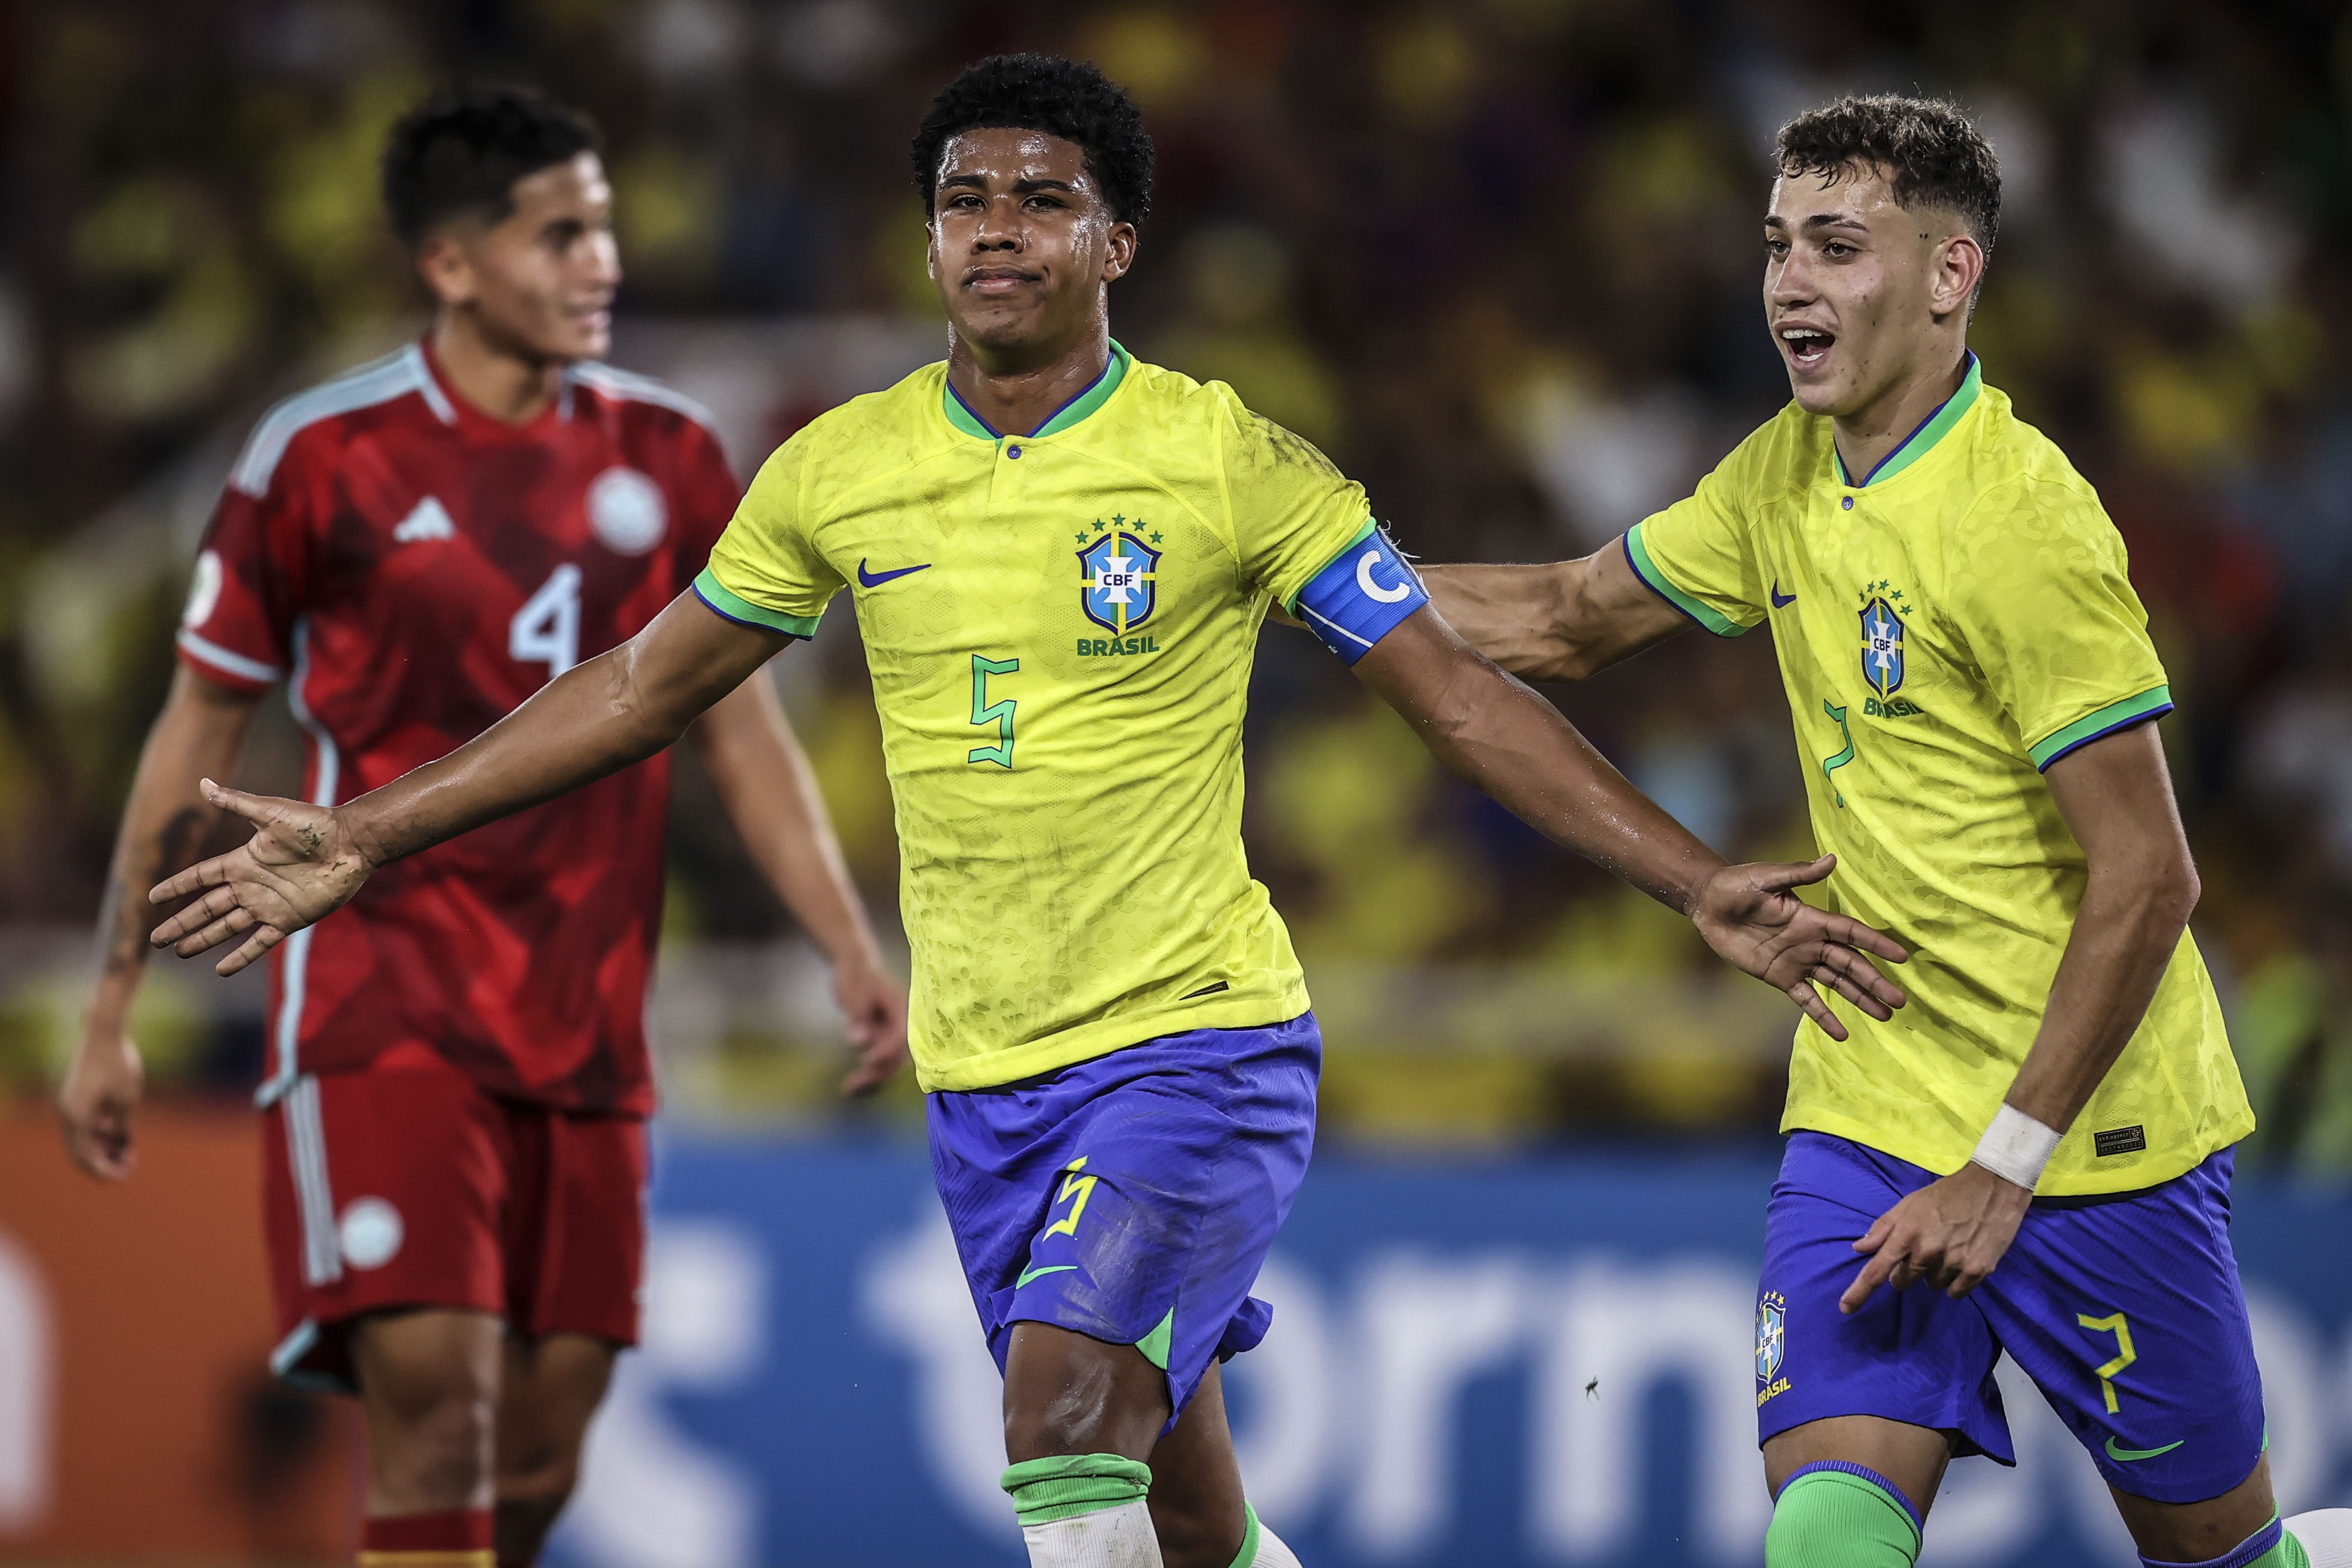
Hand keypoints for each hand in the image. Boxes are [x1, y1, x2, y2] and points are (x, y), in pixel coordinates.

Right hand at [58, 1025, 144, 1179]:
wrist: (104, 1031)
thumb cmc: (118, 1063)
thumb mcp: (127, 1099)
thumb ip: (122, 1127)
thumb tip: (121, 1146)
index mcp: (76, 1119)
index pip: (86, 1159)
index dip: (105, 1171)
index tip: (126, 1175)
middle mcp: (67, 1114)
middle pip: (81, 1152)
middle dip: (104, 1162)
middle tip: (129, 1165)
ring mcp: (69, 1105)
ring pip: (83, 1138)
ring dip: (103, 1148)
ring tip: (129, 1151)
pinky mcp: (76, 1097)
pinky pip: (86, 1124)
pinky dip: (101, 1133)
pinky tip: (122, 1135)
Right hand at [146, 779, 373, 974]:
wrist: (351, 844)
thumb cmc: (313, 825)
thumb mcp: (269, 812)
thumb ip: (236, 803)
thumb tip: (202, 783)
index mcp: (243, 861)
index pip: (201, 877)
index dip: (178, 886)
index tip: (153, 898)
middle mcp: (251, 885)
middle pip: (207, 908)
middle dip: (182, 922)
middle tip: (155, 939)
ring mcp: (269, 904)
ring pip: (227, 927)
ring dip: (203, 939)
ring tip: (180, 952)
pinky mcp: (289, 919)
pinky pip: (260, 942)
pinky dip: (241, 956)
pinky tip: (221, 969)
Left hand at [834, 958, 910, 1096]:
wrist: (855, 967)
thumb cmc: (855, 975)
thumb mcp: (854, 993)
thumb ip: (858, 1017)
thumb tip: (858, 1043)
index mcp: (900, 1010)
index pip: (900, 1037)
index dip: (886, 1052)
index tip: (865, 1061)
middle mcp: (899, 1025)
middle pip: (897, 1056)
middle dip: (878, 1073)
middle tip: (853, 1085)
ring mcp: (890, 1034)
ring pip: (888, 1064)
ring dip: (872, 1079)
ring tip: (848, 1090)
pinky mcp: (880, 1039)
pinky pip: (878, 1062)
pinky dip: (867, 1075)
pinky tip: (850, 1087)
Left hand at [1691, 855, 1906, 1040]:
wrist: (1708, 904)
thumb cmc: (1737, 885)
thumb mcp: (1766, 878)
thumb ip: (1798, 874)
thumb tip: (1831, 859)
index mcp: (1812, 919)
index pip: (1851, 933)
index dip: (1876, 944)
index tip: (1902, 957)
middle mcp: (1810, 943)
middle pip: (1850, 964)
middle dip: (1875, 981)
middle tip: (1900, 1000)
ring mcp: (1797, 962)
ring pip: (1836, 984)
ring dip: (1860, 999)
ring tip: (1885, 1015)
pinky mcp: (1780, 977)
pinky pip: (1806, 999)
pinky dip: (1823, 1016)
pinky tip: (1842, 1033)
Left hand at [1842, 1161, 2031, 1311]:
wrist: (1993, 1187)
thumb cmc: (1945, 1194)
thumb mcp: (1909, 1203)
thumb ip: (1883, 1227)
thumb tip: (1859, 1248)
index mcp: (1907, 1233)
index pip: (1877, 1270)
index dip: (1859, 1292)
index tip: (1845, 1308)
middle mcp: (1927, 1250)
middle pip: (1903, 1282)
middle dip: (1905, 1272)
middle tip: (1921, 1251)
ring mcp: (1953, 1262)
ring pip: (1931, 1286)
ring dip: (1934, 1274)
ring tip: (1947, 1249)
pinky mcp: (1977, 1271)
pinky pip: (1955, 1293)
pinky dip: (1955, 1282)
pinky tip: (1961, 1260)